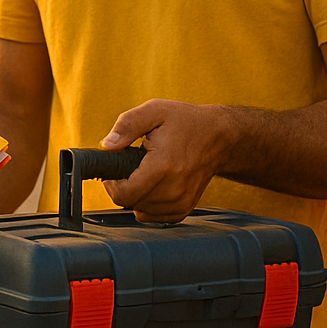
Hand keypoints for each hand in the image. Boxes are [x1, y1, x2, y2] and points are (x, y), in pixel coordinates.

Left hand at [100, 100, 236, 222]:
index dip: (112, 184)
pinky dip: (149, 204)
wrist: (218, 136)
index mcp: (163, 166)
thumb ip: (127, 125)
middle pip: (131, 203)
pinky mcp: (185, 208)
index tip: (117, 170)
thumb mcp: (154, 111)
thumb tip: (107, 145)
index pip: (124, 195)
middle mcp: (174, 189)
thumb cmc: (185, 122)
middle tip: (134, 166)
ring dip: (137, 195)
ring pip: (141, 211)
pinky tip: (155, 185)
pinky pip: (154, 216)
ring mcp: (181, 201)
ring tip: (147, 173)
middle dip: (125, 186)